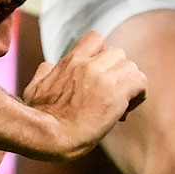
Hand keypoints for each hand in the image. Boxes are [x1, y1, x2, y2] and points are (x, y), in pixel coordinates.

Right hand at [21, 31, 146, 159]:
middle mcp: (88, 65)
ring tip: (121, 106)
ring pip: (131, 67)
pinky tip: (126, 112)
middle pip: (118, 53)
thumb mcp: (34, 87)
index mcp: (70, 62)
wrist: (47, 135)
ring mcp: (102, 78)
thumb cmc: (37, 117)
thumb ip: (44, 73)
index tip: (102, 73)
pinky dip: (139, 96)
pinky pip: (140, 83)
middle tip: (113, 94)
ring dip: (130, 85)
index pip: (96, 38)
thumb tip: (48, 66)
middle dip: (119, 72)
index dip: (104, 53)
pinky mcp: (115, 95)